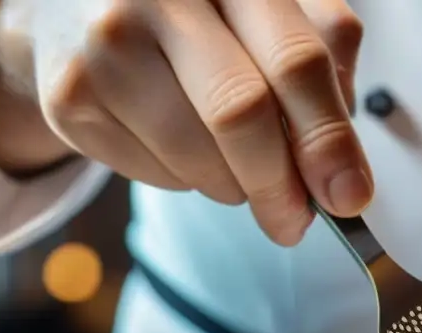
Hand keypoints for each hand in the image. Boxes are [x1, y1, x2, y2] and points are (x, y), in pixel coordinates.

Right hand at [0, 0, 371, 244]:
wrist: (78, 5)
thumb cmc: (199, 14)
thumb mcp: (269, 15)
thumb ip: (320, 66)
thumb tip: (344, 171)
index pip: (295, 59)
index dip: (329, 137)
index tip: (351, 197)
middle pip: (240, 112)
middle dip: (279, 185)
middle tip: (295, 222)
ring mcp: (106, 41)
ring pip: (199, 158)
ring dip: (234, 185)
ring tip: (230, 160)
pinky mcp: (70, 97)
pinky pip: (158, 175)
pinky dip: (187, 180)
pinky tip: (177, 142)